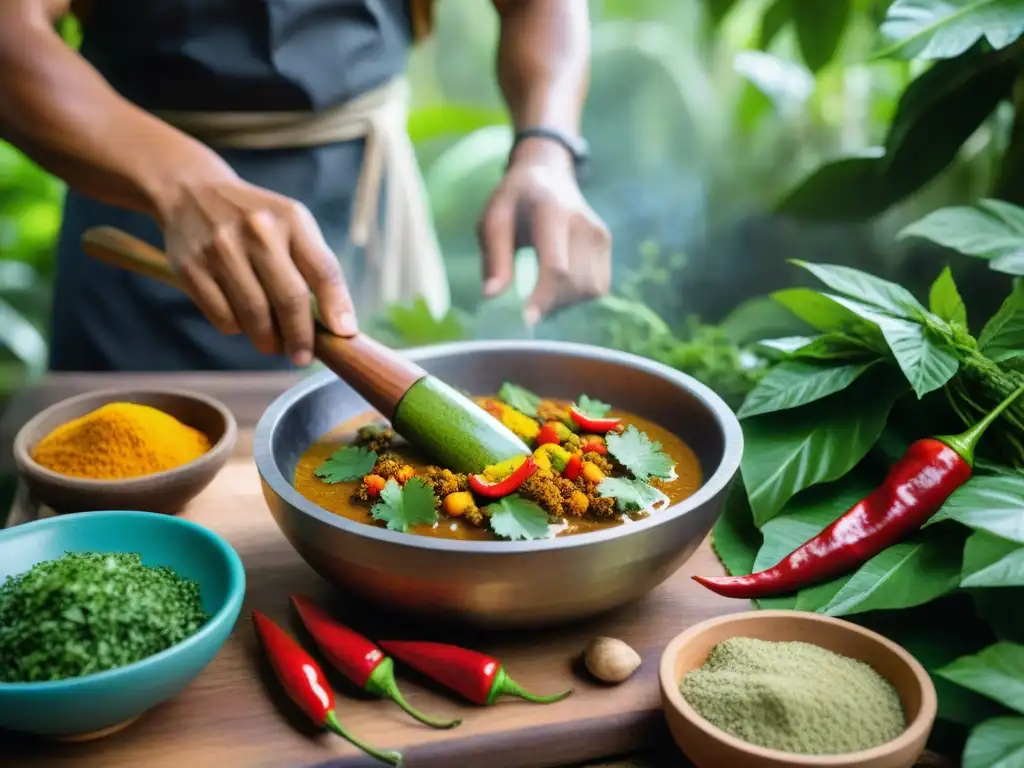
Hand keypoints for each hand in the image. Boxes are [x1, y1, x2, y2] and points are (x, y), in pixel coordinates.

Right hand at [159, 179, 355, 365]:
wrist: (191, 192)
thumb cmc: (257, 220)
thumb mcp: (293, 224)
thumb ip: (316, 265)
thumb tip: (338, 325)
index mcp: (290, 219)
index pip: (322, 269)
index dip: (337, 306)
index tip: (344, 334)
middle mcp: (256, 230)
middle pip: (289, 299)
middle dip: (301, 337)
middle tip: (303, 356)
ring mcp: (220, 249)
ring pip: (254, 316)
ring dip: (269, 340)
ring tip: (275, 343)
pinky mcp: (191, 269)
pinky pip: (223, 318)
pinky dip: (238, 329)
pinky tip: (243, 322)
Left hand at [477, 138, 610, 324]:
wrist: (546, 174)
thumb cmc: (513, 200)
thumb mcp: (493, 220)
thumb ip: (494, 258)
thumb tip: (492, 297)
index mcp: (551, 210)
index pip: (556, 267)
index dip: (542, 298)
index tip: (524, 320)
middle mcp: (583, 221)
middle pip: (573, 283)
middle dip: (548, 304)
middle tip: (524, 308)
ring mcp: (599, 233)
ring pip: (589, 289)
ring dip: (563, 304)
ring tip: (539, 294)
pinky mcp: (606, 243)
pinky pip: (597, 287)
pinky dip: (576, 297)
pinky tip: (557, 287)